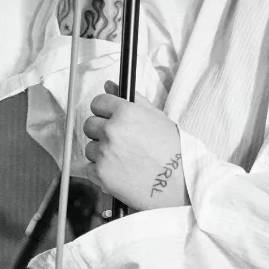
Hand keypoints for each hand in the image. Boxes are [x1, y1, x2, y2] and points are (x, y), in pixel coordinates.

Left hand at [82, 81, 188, 210]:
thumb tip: (109, 84)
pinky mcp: (100, 174)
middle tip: (119, 142)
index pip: (98, 102)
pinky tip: (119, 172)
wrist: (180, 184)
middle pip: (89, 124)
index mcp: (126, 112)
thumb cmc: (174, 150)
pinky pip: (88, 168)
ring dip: (101, 152)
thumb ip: (132, 99)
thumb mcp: (158, 117)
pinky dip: (100, 171)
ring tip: (123, 160)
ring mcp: (104, 153)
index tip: (110, 118)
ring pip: (89, 147)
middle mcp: (112, 130)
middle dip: (101, 131)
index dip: (105, 111)